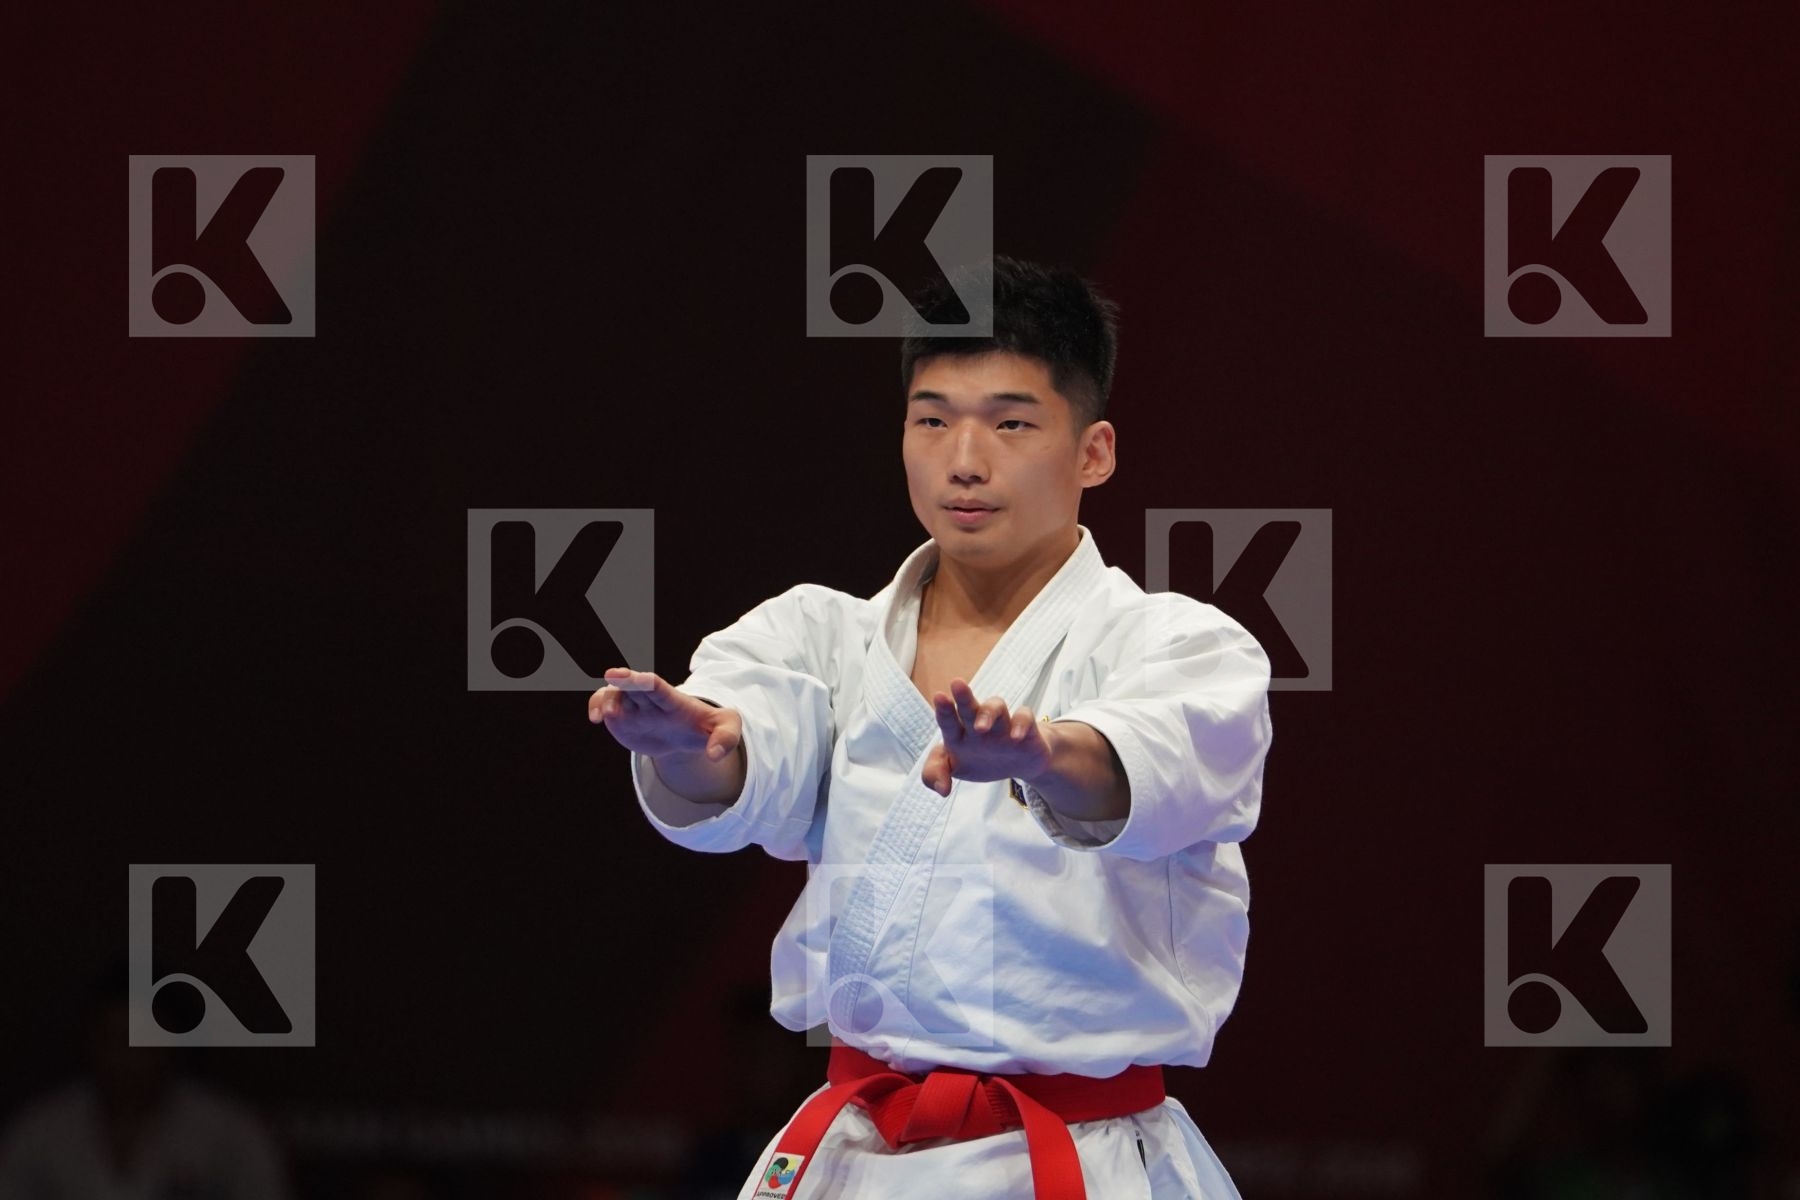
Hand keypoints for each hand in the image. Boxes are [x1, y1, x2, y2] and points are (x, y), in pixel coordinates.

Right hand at [587, 667, 741, 761]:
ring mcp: (634, 707)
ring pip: (615, 694)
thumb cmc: (706, 728)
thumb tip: (715, 755)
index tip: (635, 677)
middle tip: (612, 677)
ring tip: (602, 716)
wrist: (687, 736)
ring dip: (606, 700)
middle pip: (634, 686)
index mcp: (673, 701)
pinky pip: (604, 706)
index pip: (657, 687)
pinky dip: (596, 706)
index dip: (644, 681)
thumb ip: (726, 738)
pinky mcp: (622, 716)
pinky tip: (595, 718)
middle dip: (624, 681)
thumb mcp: (726, 729)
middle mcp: (650, 700)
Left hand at [920, 679, 1053, 797]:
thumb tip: (941, 790)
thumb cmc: (981, 759)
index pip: (948, 720)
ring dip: (988, 713)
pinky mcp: (1025, 727)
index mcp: (958, 732)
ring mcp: (1002, 724)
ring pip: (996, 706)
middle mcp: (979, 723)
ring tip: (980, 728)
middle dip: (963, 697)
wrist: (1019, 763)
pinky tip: (1015, 736)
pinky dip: (1020, 724)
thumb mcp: (955, 768)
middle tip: (956, 685)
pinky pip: (1024, 717)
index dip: (943, 710)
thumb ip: (935, 774)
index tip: (939, 696)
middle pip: (970, 707)